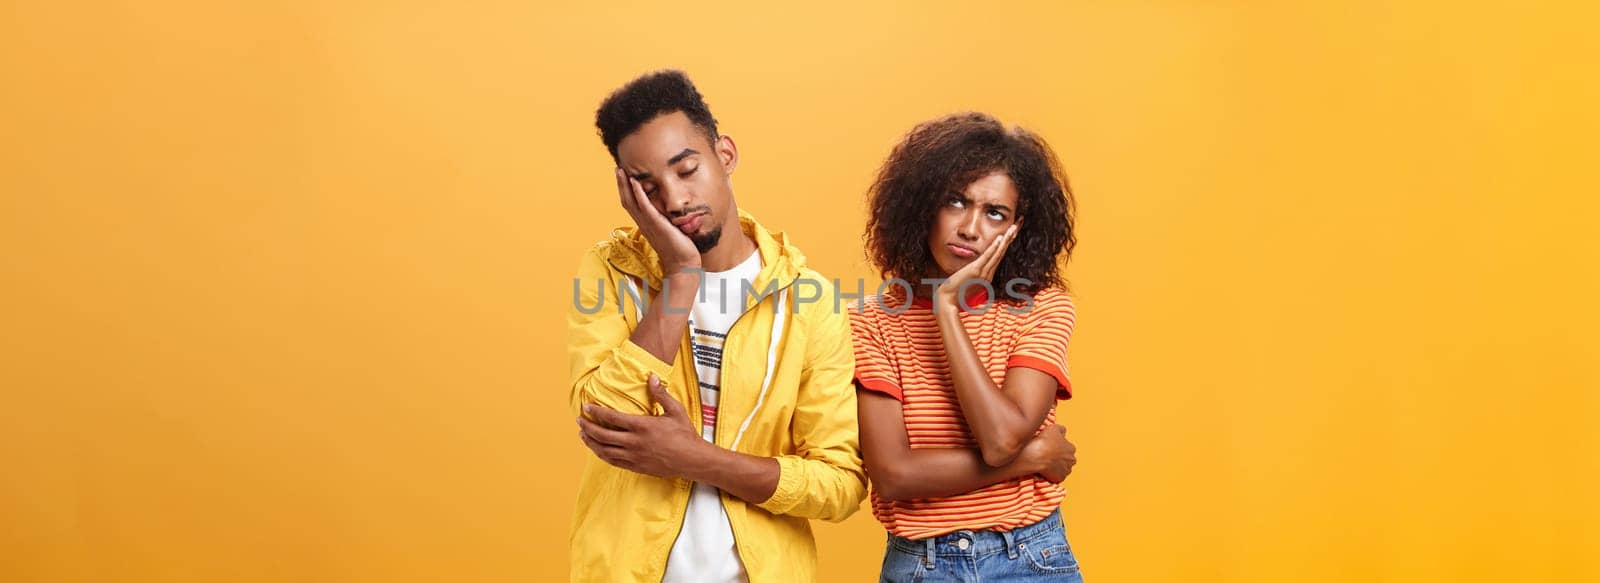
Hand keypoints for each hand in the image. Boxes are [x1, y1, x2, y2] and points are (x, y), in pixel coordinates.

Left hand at [577, 374, 706, 478]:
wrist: (692, 460)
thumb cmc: (685, 434)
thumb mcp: (675, 410)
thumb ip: (661, 394)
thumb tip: (651, 377)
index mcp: (642, 426)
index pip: (611, 418)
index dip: (596, 412)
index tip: (586, 407)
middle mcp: (634, 442)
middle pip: (602, 435)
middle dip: (587, 427)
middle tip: (579, 421)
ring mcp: (634, 456)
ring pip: (604, 450)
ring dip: (591, 442)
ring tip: (582, 435)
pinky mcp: (636, 466)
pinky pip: (613, 461)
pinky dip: (602, 454)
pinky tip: (597, 450)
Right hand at [616, 168, 700, 274]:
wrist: (683, 265)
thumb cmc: (679, 249)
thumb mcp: (670, 230)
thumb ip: (666, 220)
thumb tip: (670, 212)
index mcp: (646, 224)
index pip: (631, 204)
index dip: (625, 190)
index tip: (623, 177)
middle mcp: (644, 223)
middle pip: (627, 201)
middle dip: (621, 184)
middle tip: (617, 169)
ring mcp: (648, 224)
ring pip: (631, 202)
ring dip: (625, 185)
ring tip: (621, 171)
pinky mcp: (657, 224)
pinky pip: (644, 207)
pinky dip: (638, 194)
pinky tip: (635, 182)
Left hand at [936, 224, 1017, 311]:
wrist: (948, 301)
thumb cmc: (955, 292)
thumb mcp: (967, 281)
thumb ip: (973, 274)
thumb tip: (973, 268)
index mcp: (988, 275)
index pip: (999, 255)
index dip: (1007, 242)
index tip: (1012, 231)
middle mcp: (989, 273)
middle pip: (1002, 251)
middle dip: (1011, 237)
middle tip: (1019, 223)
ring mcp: (983, 273)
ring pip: (998, 253)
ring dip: (1006, 239)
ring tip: (1014, 227)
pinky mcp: (976, 271)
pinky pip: (987, 257)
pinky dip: (994, 247)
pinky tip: (1000, 238)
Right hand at [1020, 424, 1075, 482]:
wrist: (1036, 456)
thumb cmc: (1044, 441)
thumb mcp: (1053, 428)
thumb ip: (1061, 429)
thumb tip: (1063, 431)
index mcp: (1071, 448)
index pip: (1068, 448)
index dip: (1059, 447)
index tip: (1052, 447)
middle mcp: (1071, 460)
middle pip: (1067, 459)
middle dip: (1060, 458)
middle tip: (1049, 455)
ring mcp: (1066, 470)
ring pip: (1062, 468)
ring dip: (1056, 466)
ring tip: (1046, 463)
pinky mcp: (1059, 478)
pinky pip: (1057, 476)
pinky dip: (1052, 474)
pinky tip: (1045, 470)